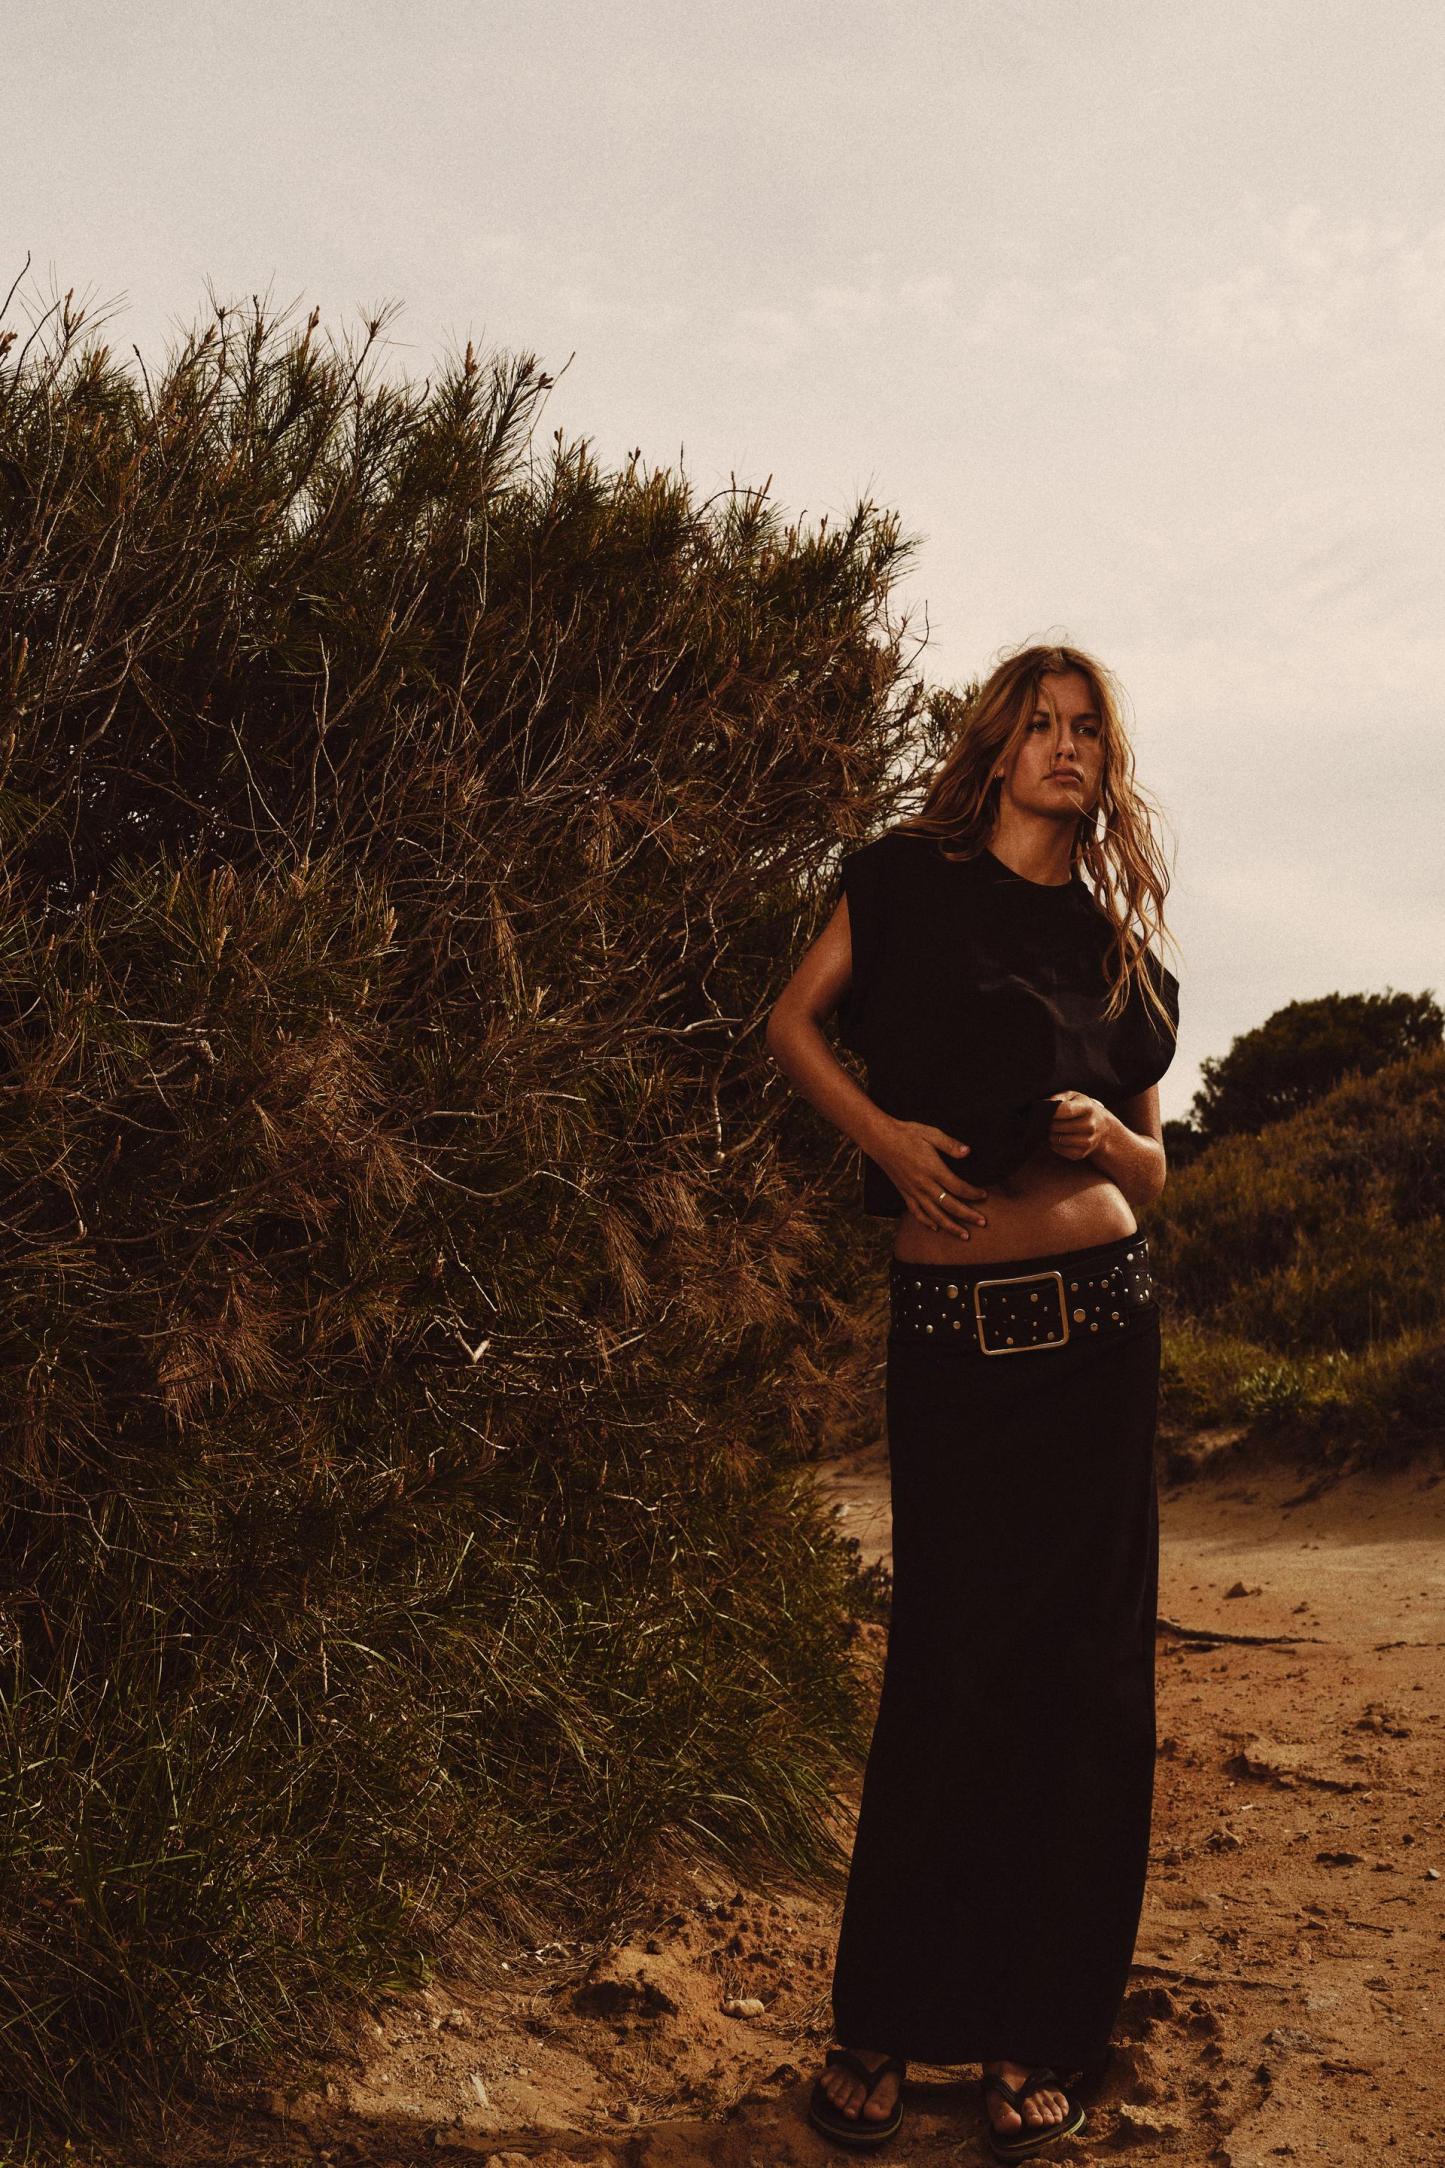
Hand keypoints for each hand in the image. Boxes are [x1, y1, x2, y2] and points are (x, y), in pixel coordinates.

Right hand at [874, 1118, 988, 1237]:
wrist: (880, 1139)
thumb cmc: (907, 1133)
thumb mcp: (931, 1133)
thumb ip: (950, 1144)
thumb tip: (968, 1152)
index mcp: (933, 1170)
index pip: (958, 1187)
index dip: (973, 1194)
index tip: (984, 1196)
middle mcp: (924, 1184)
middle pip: (950, 1206)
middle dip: (968, 1216)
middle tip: (983, 1223)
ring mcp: (913, 1191)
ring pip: (934, 1215)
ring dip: (950, 1227)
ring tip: (964, 1235)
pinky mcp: (904, 1192)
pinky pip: (916, 1212)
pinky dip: (926, 1222)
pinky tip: (936, 1228)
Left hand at [1047, 1090, 1113, 1160]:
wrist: (1101, 1126)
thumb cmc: (1081, 1109)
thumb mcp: (1072, 1097)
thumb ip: (1057, 1098)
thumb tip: (1043, 1106)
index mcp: (1088, 1107)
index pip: (1067, 1110)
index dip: (1053, 1112)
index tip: (1047, 1112)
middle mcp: (1090, 1125)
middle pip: (1059, 1126)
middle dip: (1049, 1124)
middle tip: (1048, 1121)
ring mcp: (1088, 1140)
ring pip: (1058, 1139)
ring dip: (1051, 1135)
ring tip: (1052, 1130)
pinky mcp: (1083, 1153)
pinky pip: (1061, 1150)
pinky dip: (1055, 1145)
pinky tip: (1058, 1139)